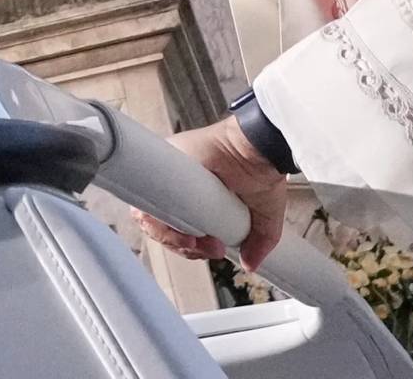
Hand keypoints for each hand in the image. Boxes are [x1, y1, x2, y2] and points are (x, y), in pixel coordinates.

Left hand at [134, 115, 287, 270]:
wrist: (259, 148)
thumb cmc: (261, 169)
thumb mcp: (265, 215)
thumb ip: (258, 241)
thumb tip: (251, 264)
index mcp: (199, 199)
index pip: (180, 231)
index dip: (191, 248)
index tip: (214, 249)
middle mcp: (182, 187)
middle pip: (164, 228)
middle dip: (185, 248)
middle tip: (211, 247)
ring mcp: (172, 175)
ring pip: (153, 216)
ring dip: (173, 237)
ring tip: (199, 240)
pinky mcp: (165, 161)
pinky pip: (147, 195)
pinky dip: (157, 216)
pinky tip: (180, 224)